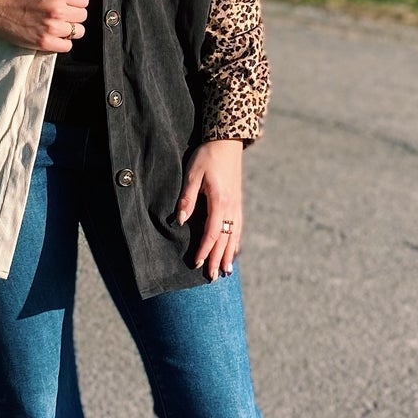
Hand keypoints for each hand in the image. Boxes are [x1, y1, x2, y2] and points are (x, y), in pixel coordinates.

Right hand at [0, 0, 90, 51]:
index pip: (85, 0)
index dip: (77, 1)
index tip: (68, 2)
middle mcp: (56, 10)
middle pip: (83, 16)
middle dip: (74, 14)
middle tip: (61, 13)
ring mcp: (51, 28)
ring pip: (78, 31)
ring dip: (70, 29)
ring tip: (58, 24)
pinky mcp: (45, 42)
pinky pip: (68, 46)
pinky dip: (63, 42)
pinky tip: (54, 35)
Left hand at [175, 139, 244, 279]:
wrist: (227, 140)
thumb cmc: (207, 156)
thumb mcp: (192, 175)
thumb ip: (187, 199)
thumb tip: (179, 221)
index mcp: (219, 201)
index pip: (211, 233)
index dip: (204, 250)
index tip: (197, 263)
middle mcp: (231, 207)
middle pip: (224, 239)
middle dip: (217, 259)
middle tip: (212, 277)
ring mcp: (237, 205)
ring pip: (234, 235)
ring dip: (229, 254)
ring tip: (226, 271)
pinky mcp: (238, 201)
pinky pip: (238, 227)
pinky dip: (236, 241)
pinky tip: (234, 250)